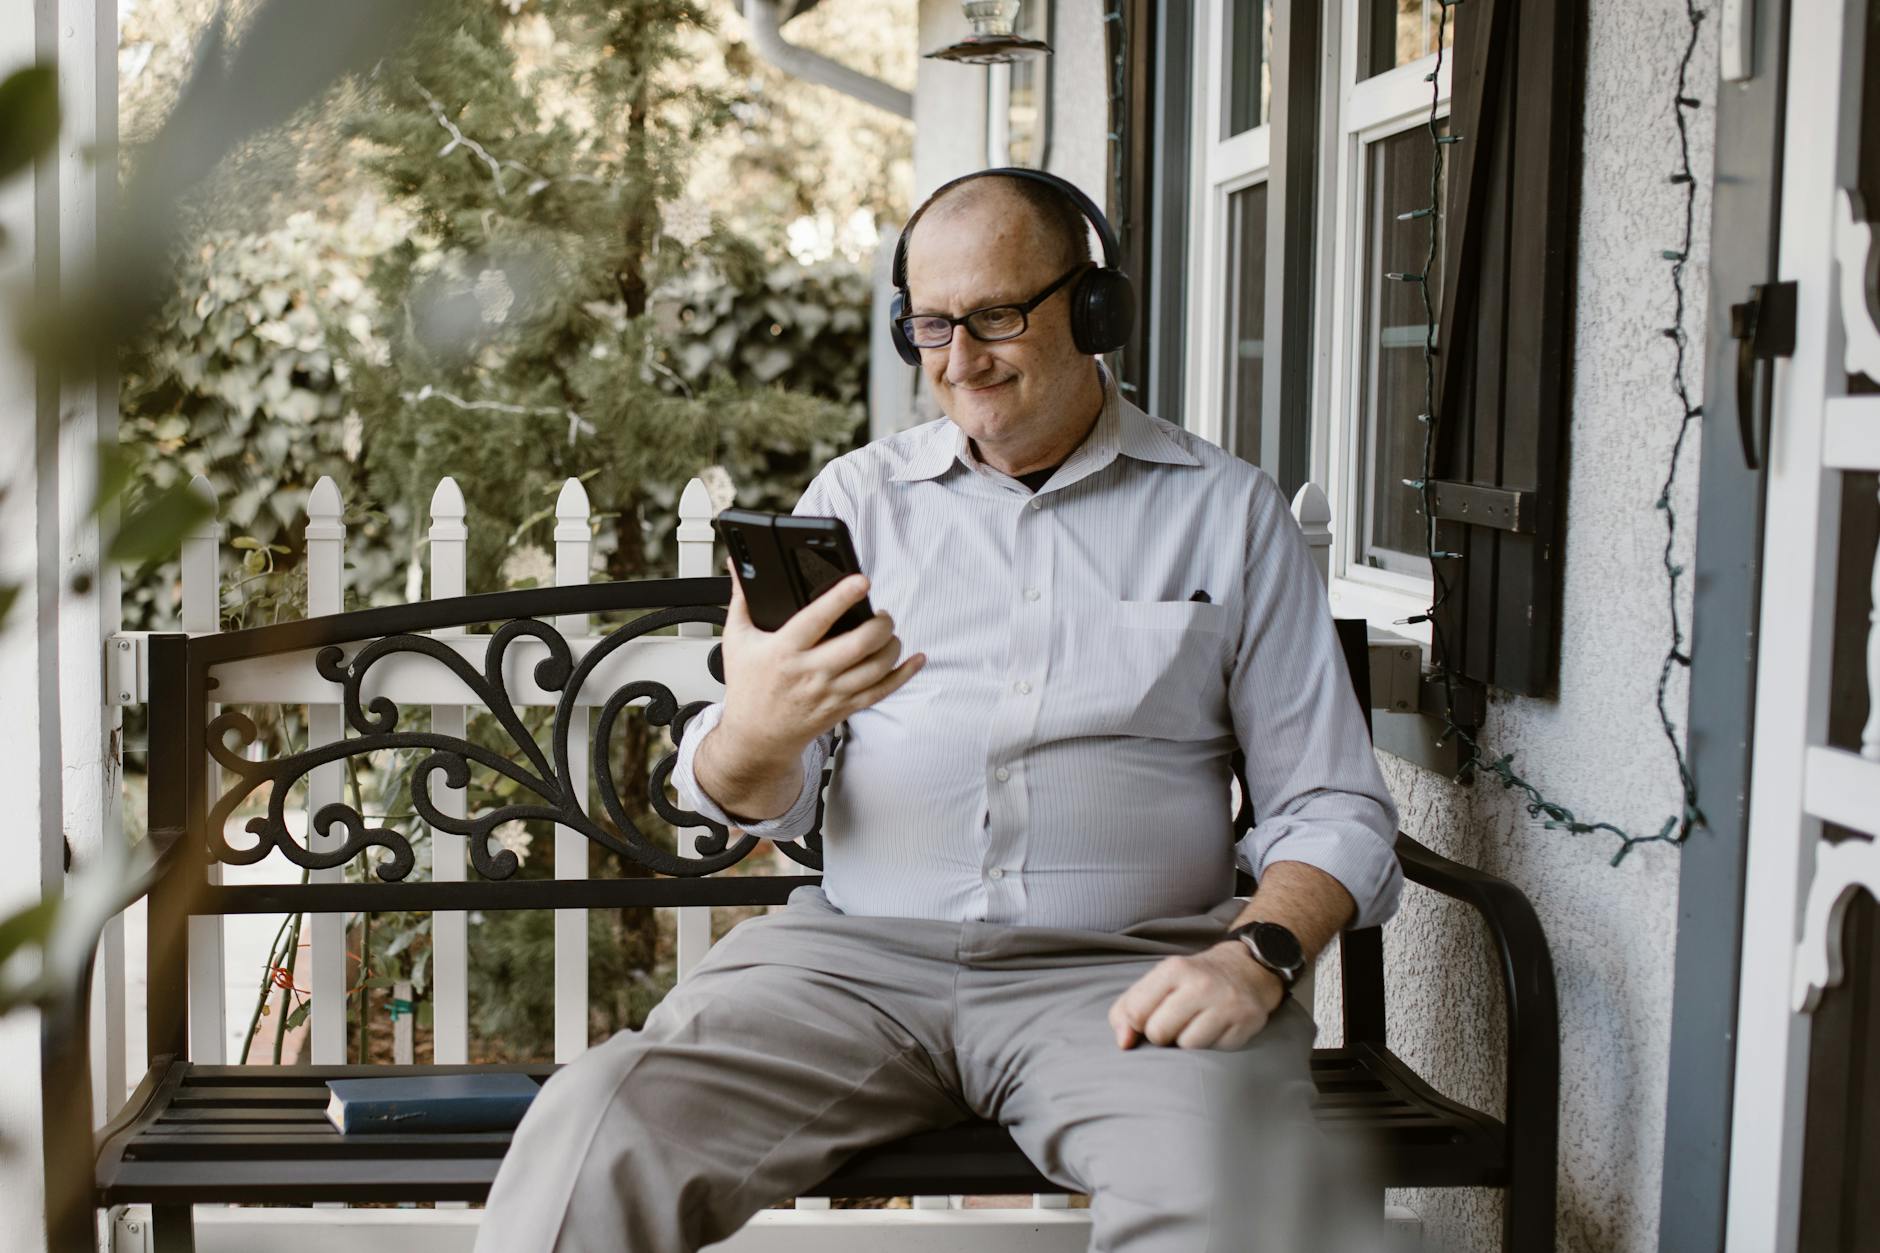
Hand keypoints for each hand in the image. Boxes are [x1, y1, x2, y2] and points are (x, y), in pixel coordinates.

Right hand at [716, 557, 925, 762]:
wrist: (756, 737)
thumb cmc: (748, 686)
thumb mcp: (737, 640)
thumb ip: (741, 599)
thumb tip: (739, 565)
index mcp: (784, 651)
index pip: (816, 620)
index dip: (841, 598)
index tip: (861, 581)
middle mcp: (810, 673)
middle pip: (857, 645)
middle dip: (879, 624)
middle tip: (881, 612)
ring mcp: (830, 693)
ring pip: (875, 668)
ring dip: (891, 645)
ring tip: (888, 631)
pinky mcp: (843, 708)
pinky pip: (881, 691)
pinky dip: (903, 674)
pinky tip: (915, 660)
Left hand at [1106, 942, 1286, 1050]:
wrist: (1247, 970)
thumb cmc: (1193, 980)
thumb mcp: (1159, 981)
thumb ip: (1128, 1008)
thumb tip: (1123, 1043)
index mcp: (1174, 969)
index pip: (1135, 1012)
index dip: (1136, 1023)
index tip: (1148, 1018)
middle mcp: (1201, 984)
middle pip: (1159, 1033)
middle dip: (1161, 1034)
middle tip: (1175, 1021)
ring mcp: (1227, 1004)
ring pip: (1188, 1046)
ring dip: (1187, 1041)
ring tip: (1197, 1023)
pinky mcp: (1246, 1023)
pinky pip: (1216, 1051)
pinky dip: (1212, 1045)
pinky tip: (1217, 1027)